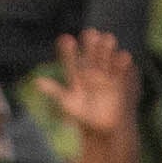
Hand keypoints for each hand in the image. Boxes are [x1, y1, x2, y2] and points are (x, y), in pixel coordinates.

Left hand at [48, 27, 135, 150]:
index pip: (70, 61)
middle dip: (91, 45)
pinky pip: (121, 71)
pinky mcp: (119, 83)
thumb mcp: (68, 104)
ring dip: (107, 50)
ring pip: (106, 59)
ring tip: (108, 38)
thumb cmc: (83, 117)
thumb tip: (37, 82)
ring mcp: (106, 76)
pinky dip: (122, 64)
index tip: (65, 39)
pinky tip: (124, 56)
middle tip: (90, 33)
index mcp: (76, 76)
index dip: (68, 51)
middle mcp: (91, 72)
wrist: (103, 129)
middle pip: (90, 56)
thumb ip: (55, 92)